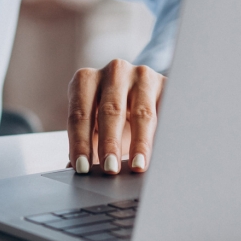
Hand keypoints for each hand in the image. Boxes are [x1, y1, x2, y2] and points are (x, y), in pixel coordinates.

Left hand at [66, 60, 164, 174]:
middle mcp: (113, 72)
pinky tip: (164, 152)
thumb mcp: (95, 125)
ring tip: (136, 166)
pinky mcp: (166, 84)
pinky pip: (167, 112)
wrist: (143, 93)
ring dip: (139, 142)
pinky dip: (164, 134)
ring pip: (142, 113)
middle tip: (109, 169)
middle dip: (109, 143)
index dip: (80, 143)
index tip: (82, 168)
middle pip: (110, 111)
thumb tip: (73, 169)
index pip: (80, 114)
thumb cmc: (112, 115)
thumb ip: (86, 144)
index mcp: (86, 79)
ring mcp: (142, 75)